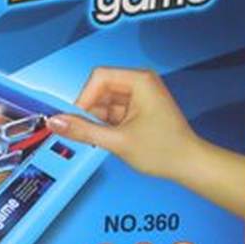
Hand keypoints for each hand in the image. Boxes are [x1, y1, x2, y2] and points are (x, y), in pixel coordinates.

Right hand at [47, 67, 197, 178]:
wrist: (189, 165)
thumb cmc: (167, 149)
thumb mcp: (117, 141)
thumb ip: (83, 130)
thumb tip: (55, 122)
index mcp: (140, 81)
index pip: (98, 78)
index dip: (84, 99)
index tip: (78, 119)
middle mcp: (140, 84)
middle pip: (98, 90)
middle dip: (90, 112)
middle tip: (92, 133)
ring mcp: (138, 97)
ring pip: (102, 103)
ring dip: (98, 121)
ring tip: (110, 139)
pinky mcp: (136, 110)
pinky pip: (110, 112)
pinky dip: (105, 125)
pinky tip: (113, 139)